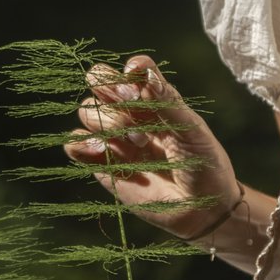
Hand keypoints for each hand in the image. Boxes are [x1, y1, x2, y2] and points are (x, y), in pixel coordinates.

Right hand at [64, 54, 240, 238]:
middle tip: (130, 103)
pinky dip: (82, 143)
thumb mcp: (192, 130)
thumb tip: (144, 73)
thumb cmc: (204, 164)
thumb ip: (167, 102)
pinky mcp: (103, 165)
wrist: (202, 208)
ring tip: (138, 142)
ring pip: (87, 111)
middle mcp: (131, 114)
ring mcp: (115, 139)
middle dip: (109, 89)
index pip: (129, 71)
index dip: (127, 71)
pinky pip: (75, 145)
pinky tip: (104, 151)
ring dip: (107, 121)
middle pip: (98, 82)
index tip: (136, 83)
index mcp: (153, 99)